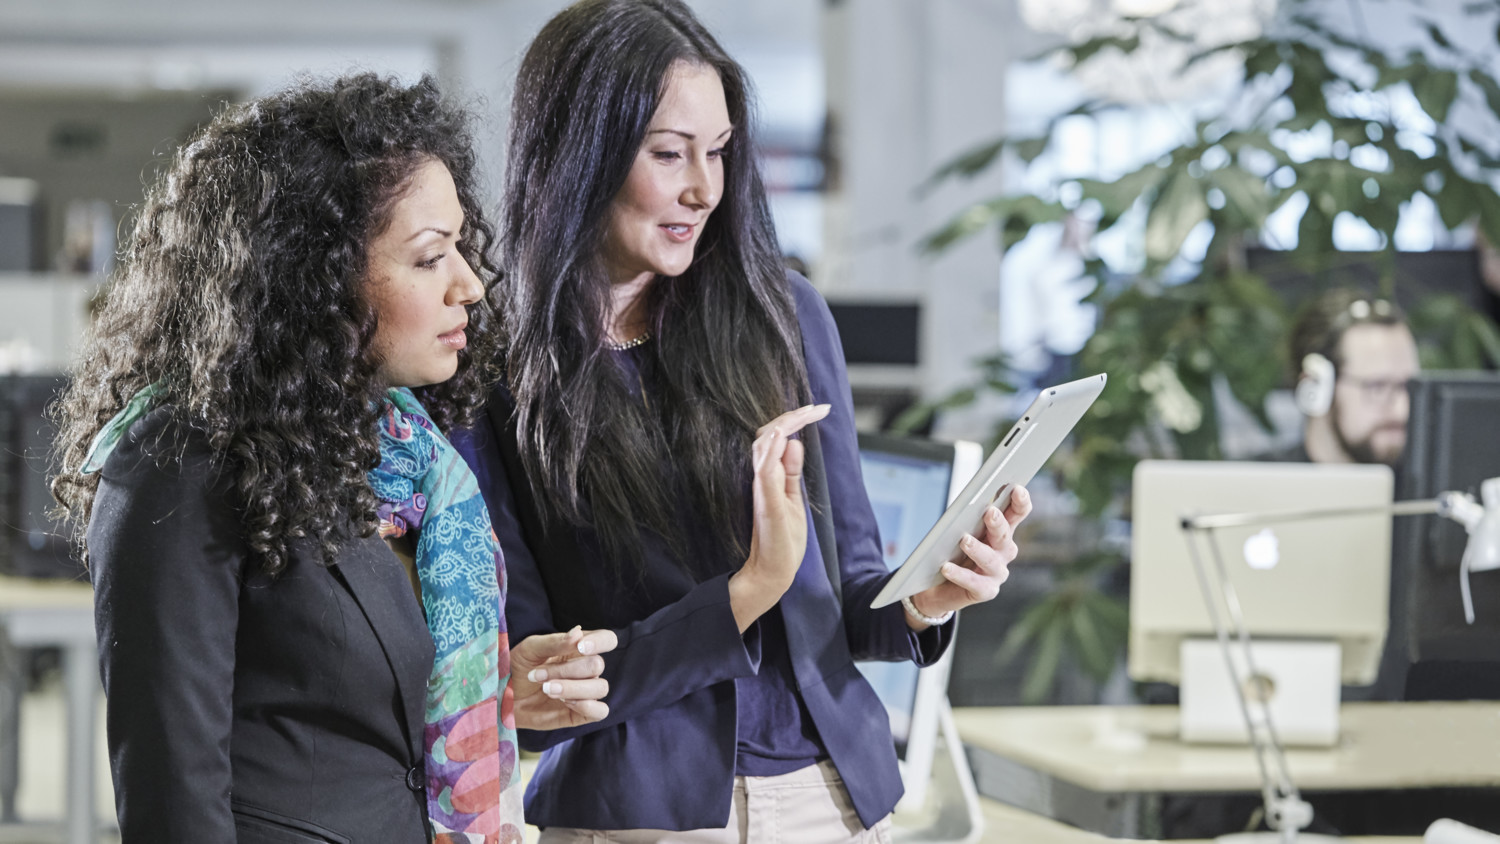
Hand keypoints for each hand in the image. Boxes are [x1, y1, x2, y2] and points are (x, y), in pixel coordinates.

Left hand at [509, 626, 618, 730]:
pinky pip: (600, 711)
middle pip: (597, 665)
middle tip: (537, 675)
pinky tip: (564, 702)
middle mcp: (586, 670)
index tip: (581, 647)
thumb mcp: (529, 649)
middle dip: (566, 670)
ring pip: (600, 688)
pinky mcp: (580, 714)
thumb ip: (554, 642)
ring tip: (546, 689)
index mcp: (578, 648)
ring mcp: (585, 692)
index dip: (600, 642)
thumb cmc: (516, 668)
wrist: (500, 697)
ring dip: (572, 687)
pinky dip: (586, 706)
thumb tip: (579, 633)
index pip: (607, 639)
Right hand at [728, 403, 830, 631]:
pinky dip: (770, 450)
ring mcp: (762, 489)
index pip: (776, 439)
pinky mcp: (765, 502)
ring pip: (764, 446)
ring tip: (805, 413)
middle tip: (818, 408)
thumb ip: (791, 473)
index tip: (818, 410)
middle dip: (793, 417)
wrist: (771, 573)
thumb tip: (795, 443)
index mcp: (768, 477)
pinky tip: (782, 435)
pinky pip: (763, 470)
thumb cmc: (781, 541)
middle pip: (768, 435)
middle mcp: (761, 479)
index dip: (793, 422)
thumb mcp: (793, 500)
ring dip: (784, 426)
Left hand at [905, 485, 1032, 629]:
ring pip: (990, 560)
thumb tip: (967, 501)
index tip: (1016, 488)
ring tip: (964, 540)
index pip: (1018, 513)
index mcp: (1002, 531)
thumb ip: (967, 516)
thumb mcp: (959, 529)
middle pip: (1005, 535)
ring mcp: (997, 573)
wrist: (937, 585)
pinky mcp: (985, 591)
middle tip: (989, 512)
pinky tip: (947, 567)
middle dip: (998, 523)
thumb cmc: (951, 550)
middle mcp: (1004, 551)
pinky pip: (974, 583)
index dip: (1020, 501)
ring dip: (978, 549)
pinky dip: (960, 574)